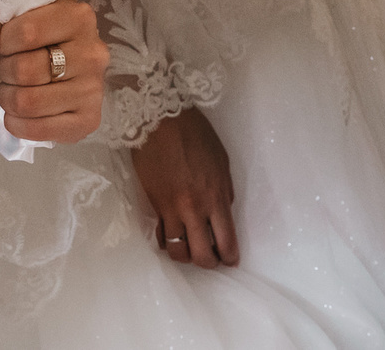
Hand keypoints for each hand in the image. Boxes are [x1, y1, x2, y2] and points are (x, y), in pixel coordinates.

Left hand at [0, 0, 109, 142]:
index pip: (26, 33)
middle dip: (3, 70)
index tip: (4, 42)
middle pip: (25, 70)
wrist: (56, 55)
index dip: (2, 41)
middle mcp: (93, 53)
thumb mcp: (10, 9)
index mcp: (78, 17)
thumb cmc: (32, 30)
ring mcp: (93, 89)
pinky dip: (17, 124)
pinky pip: (39, 131)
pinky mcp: (88, 119)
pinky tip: (18, 113)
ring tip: (11, 89)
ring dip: (7, 98)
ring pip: (28, 102)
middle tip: (6, 68)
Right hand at [134, 106, 238, 268]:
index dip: (230, 257)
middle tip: (210, 259)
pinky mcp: (153, 205)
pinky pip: (160, 234)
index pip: (227, 240)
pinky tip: (170, 236)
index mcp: (216, 197)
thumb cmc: (195, 134)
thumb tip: (224, 210)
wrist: (159, 120)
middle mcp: (194, 209)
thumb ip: (225, 189)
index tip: (230, 261)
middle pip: (202, 255)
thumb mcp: (221, 160)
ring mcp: (171, 209)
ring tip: (188, 249)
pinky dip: (166, 241)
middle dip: (209, 263)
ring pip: (177, 251)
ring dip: (185, 256)